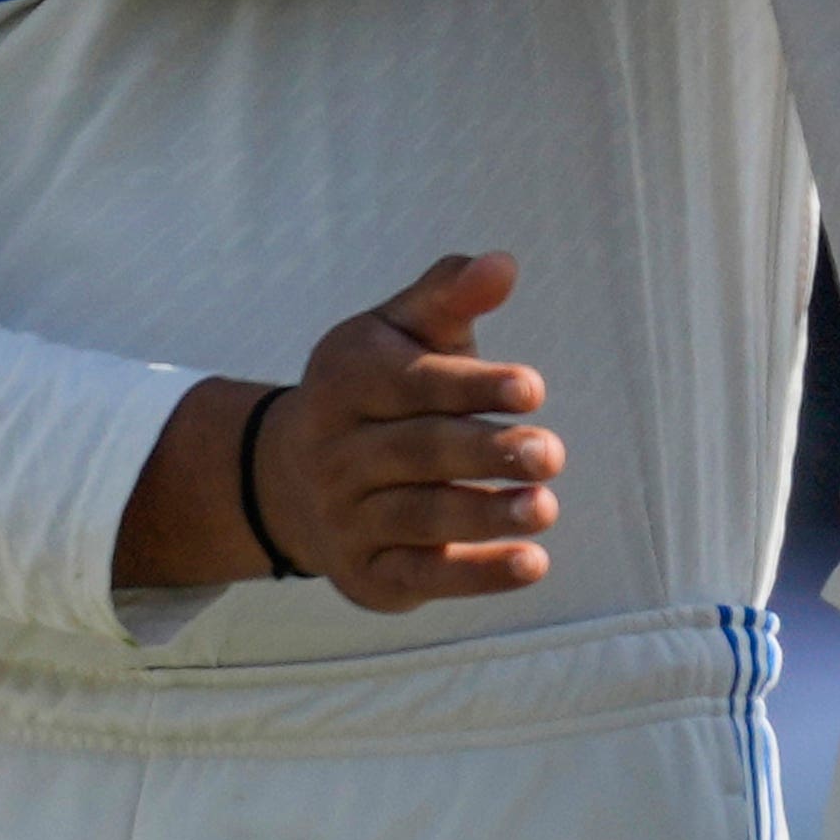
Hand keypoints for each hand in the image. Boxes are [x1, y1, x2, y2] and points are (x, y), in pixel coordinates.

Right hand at [255, 253, 559, 610]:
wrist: (289, 481)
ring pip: (419, 517)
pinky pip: (421, 576)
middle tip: (550, 453)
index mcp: (345, 379)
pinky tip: (532, 562)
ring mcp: (344, 516)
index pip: (410, 384)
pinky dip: (476, 574)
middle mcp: (334, 450)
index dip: (471, 386)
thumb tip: (502, 263)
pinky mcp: (365, 574)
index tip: (533, 389)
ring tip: (546, 507)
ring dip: (485, 515)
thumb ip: (448, 296)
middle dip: (485, 453)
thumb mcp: (400, 334)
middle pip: (417, 452)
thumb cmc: (376, 392)